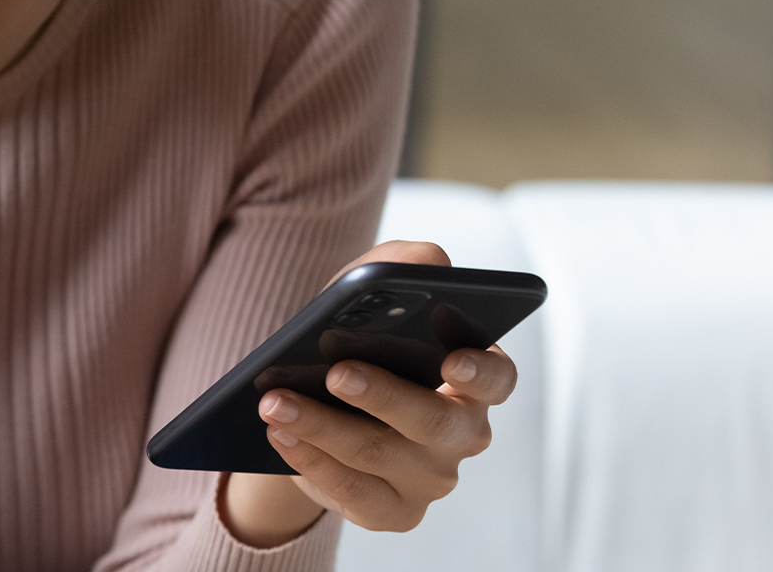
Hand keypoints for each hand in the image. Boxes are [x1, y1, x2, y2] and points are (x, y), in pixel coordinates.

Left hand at [221, 240, 518, 543]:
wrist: (313, 407)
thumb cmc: (355, 341)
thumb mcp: (369, 295)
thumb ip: (402, 265)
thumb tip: (428, 260)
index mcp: (472, 378)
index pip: (498, 377)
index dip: (480, 372)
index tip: (450, 360)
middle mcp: (462, 433)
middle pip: (433, 421)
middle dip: (383, 395)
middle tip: (336, 372)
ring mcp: (430, 479)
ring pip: (379, 454)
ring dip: (322, 426)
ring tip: (274, 401)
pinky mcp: (392, 511)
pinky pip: (353, 493)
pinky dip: (312, 461)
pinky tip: (279, 434)